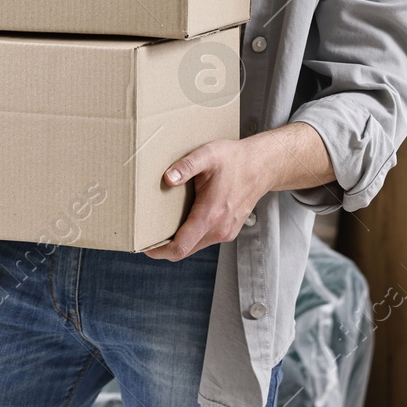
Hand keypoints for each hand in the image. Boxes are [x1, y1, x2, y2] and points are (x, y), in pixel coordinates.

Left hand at [144, 123, 332, 261]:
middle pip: (185, 250)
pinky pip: (204, 240)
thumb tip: (167, 178)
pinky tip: (185, 220)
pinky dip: (192, 236)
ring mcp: (226, 232)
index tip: (143, 247)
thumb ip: (186, 166)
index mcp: (211, 214)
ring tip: (163, 226)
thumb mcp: (208, 154)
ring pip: (194, 246)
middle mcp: (219, 228)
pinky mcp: (229, 231)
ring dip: (179, 241)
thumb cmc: (234, 159)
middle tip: (147, 235)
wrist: (262, 166)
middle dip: (165, 247)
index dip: (159, 252)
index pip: (180, 247)